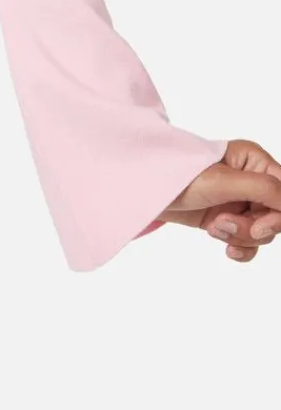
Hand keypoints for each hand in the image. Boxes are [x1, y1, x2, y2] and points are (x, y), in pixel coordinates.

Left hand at [156, 139, 280, 261]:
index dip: (277, 215)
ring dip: (240, 236)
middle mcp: (251, 180)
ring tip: (213, 228)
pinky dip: (241, 247)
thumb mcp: (222, 181)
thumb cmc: (178, 176)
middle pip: (275, 215)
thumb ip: (262, 189)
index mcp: (254, 161)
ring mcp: (240, 201)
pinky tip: (226, 247)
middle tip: (222, 224)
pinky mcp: (227, 219)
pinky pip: (249, 241)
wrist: (142, 190)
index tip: (259, 227)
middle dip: (253, 228)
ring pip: (263, 232)